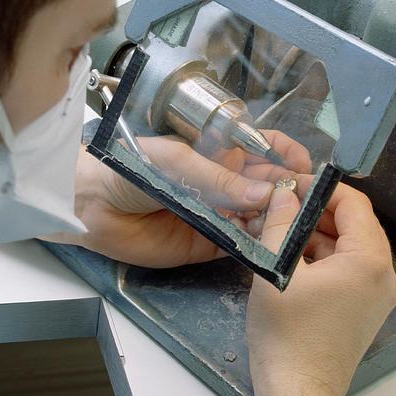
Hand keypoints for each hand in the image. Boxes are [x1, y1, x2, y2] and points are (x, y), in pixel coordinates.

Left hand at [46, 132, 310, 268]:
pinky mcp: (207, 244)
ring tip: (295, 224)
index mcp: (216, 154)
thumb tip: (263, 192)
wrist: (89, 205)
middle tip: (307, 200)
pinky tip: (272, 245)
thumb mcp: (175, 162)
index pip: (261, 150)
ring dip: (277, 219)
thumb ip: (218, 179)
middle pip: (267, 185)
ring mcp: (217, 214)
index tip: (303, 164)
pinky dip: (257, 245)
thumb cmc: (128, 167)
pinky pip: (239, 245)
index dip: (284, 155)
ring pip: (258, 216)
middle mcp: (222, 183)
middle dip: (289, 190)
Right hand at [246, 179, 395, 395]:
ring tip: (280, 233)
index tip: (290, 187)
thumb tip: (284, 194)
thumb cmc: (287, 334)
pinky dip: (325, 260)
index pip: (354, 203)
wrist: (297, 394)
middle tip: (281, 208)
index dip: (321, 189)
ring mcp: (379, 297)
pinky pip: (350, 271)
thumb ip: (280, 223)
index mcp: (370, 261)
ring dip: (318, 235)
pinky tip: (292, 261)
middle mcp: (384, 276)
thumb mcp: (275, 269)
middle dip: (318, 212)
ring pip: (351, 248)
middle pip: (355, 224)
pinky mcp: (366, 312)